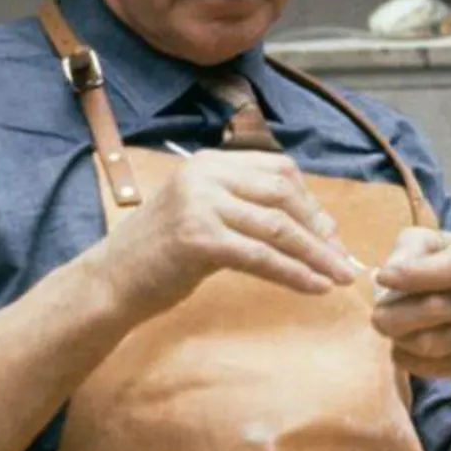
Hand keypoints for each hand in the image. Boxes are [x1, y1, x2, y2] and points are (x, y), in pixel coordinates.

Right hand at [97, 150, 356, 322]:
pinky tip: (315, 288)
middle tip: (341, 258)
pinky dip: (294, 273)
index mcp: (210, 162)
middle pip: (284, 193)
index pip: (278, 169)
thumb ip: (250, 211)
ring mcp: (200, 204)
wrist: (109, 282)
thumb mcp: (205, 215)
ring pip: (278, 227)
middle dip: (319, 228)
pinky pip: (261, 257)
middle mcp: (206, 174)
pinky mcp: (199, 238)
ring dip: (316, 254)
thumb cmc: (160, 255)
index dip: (311, 201)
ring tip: (340, 277)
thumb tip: (320, 223)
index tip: (330, 233)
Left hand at [371, 228, 450, 411]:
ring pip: (430, 342)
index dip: (412, 273)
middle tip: (377, 316)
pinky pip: (431, 366)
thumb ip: (413, 248)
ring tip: (392, 331)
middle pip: (434, 309)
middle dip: (395, 315)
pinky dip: (409, 359)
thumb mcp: (444, 250)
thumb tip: (387, 274)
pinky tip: (405, 348)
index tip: (382, 277)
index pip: (450, 268)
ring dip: (400, 338)